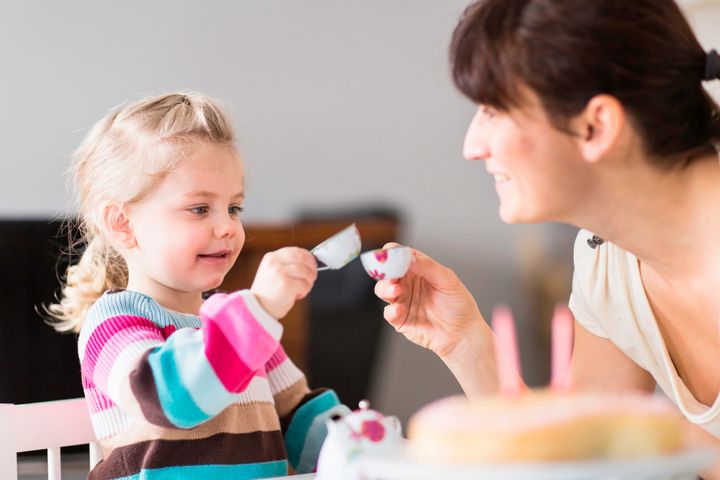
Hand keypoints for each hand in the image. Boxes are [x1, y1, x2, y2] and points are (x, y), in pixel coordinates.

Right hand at [251, 247, 316, 318]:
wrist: (257, 309)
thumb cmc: (268, 293)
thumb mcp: (271, 272)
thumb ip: (286, 264)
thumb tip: (308, 261)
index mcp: (271, 257)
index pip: (296, 251)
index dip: (308, 257)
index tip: (312, 265)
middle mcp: (274, 263)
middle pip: (303, 259)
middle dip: (312, 269)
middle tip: (312, 278)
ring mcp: (280, 273)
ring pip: (306, 272)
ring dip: (309, 282)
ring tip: (302, 289)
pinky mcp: (286, 285)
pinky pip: (304, 285)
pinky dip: (305, 291)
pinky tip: (297, 295)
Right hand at [374, 243, 485, 357]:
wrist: (462, 333)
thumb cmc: (458, 305)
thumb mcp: (447, 280)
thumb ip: (428, 266)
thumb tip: (408, 257)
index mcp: (418, 270)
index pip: (399, 256)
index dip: (392, 253)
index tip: (390, 255)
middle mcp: (407, 283)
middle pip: (386, 272)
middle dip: (384, 271)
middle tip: (390, 273)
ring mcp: (402, 301)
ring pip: (382, 290)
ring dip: (385, 288)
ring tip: (396, 290)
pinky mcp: (400, 319)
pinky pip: (388, 313)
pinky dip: (391, 310)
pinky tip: (399, 310)